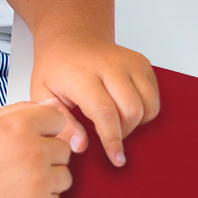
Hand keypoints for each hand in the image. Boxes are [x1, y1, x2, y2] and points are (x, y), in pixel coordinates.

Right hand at [0, 101, 77, 197]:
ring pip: (63, 176)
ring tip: (14, 186)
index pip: (57, 118)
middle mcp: (32, 152)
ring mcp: (38, 181)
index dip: (46, 130)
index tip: (35, 139)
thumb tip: (52, 103)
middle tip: (17, 167)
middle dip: (46, 156)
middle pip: (63, 148)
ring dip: (46, 181)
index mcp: (18, 127)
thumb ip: (20, 112)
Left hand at [30, 37, 158, 165]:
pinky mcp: (143, 63)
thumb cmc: (57, 67)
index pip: (106, 114)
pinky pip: (154, 94)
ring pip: (148, 104)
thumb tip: (80, 146)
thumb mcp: (43, 95)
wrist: (72, 38)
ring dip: (137, 122)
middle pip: (132, 110)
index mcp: (83, 75)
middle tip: (110, 135)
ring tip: (118, 121)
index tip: (116, 158)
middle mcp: (111, 66)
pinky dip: (145, 108)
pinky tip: (126, 108)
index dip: (112, 140)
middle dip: (124, 132)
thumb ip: (63, 123)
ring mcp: (130, 63)